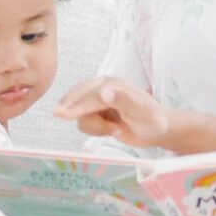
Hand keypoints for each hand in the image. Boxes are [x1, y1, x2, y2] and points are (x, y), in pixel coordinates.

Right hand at [54, 77, 168, 147]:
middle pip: (78, 98)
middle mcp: (103, 89)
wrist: (156, 130)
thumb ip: (124, 100)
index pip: (90, 95)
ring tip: (115, 131)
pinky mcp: (96, 114)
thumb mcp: (143, 111)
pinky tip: (111, 131)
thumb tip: (104, 92)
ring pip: (81, 114)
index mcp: (113, 84)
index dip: (77, 105)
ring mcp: (98, 102)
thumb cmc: (152, 119)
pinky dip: (95, 131)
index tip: (62, 114)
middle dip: (71, 108)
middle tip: (58, 115)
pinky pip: (84, 123)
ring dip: (95, 127)